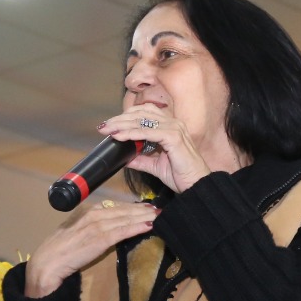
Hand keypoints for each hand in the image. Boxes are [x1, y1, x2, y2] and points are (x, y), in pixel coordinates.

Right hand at [24, 199, 157, 297]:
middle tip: (156, 208)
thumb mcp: (76, 233)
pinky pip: (123, 230)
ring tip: (157, 215)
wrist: (48, 263)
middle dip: (141, 209)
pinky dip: (137, 227)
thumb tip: (107, 228)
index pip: (113, 206)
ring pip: (125, 218)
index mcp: (86, 211)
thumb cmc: (59, 252)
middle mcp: (92, 214)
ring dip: (143, 216)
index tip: (143, 207)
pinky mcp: (100, 238)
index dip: (130, 207)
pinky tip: (149, 226)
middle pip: (122, 210)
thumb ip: (91, 227)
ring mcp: (96, 225)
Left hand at [98, 106, 212, 193]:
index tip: (109, 126)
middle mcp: (173, 123)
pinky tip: (120, 137)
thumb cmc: (181, 175)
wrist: (197, 186)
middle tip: (103, 127)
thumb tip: (124, 158)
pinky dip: (133, 133)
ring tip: (108, 131)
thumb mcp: (155, 166)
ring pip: (143, 121)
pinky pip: (149, 132)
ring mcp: (175, 128)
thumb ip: (141, 159)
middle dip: (120, 120)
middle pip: (141, 114)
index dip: (125, 117)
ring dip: (123, 125)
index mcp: (170, 126)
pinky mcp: (174, 137)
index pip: (144, 114)